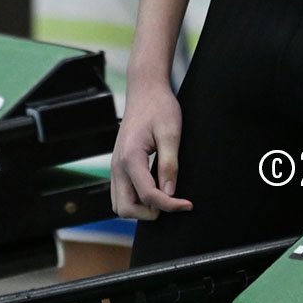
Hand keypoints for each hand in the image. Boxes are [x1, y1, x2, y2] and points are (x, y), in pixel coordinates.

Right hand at [110, 78, 192, 219]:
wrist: (145, 90)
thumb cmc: (159, 107)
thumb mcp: (171, 133)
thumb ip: (169, 165)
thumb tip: (170, 194)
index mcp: (130, 157)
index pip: (147, 196)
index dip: (170, 205)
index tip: (187, 204)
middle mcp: (117, 165)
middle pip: (126, 209)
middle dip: (149, 213)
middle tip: (172, 201)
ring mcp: (115, 166)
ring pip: (120, 205)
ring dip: (140, 208)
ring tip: (164, 196)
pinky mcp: (117, 165)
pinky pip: (121, 194)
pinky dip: (136, 199)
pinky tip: (155, 188)